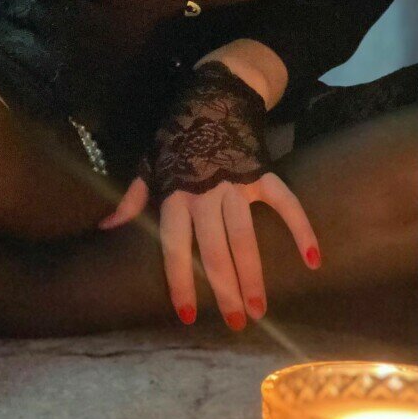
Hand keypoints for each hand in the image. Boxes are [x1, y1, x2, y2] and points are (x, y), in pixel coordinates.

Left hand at [97, 60, 321, 328]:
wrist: (213, 96)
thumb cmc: (177, 136)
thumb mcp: (149, 164)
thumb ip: (132, 199)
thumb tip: (105, 227)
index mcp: (176, 195)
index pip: (176, 246)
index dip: (180, 281)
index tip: (188, 315)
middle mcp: (206, 194)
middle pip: (216, 249)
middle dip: (225, 289)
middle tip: (237, 322)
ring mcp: (237, 184)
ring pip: (246, 236)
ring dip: (255, 274)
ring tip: (262, 308)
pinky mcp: (263, 174)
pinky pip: (286, 204)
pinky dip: (301, 229)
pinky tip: (312, 259)